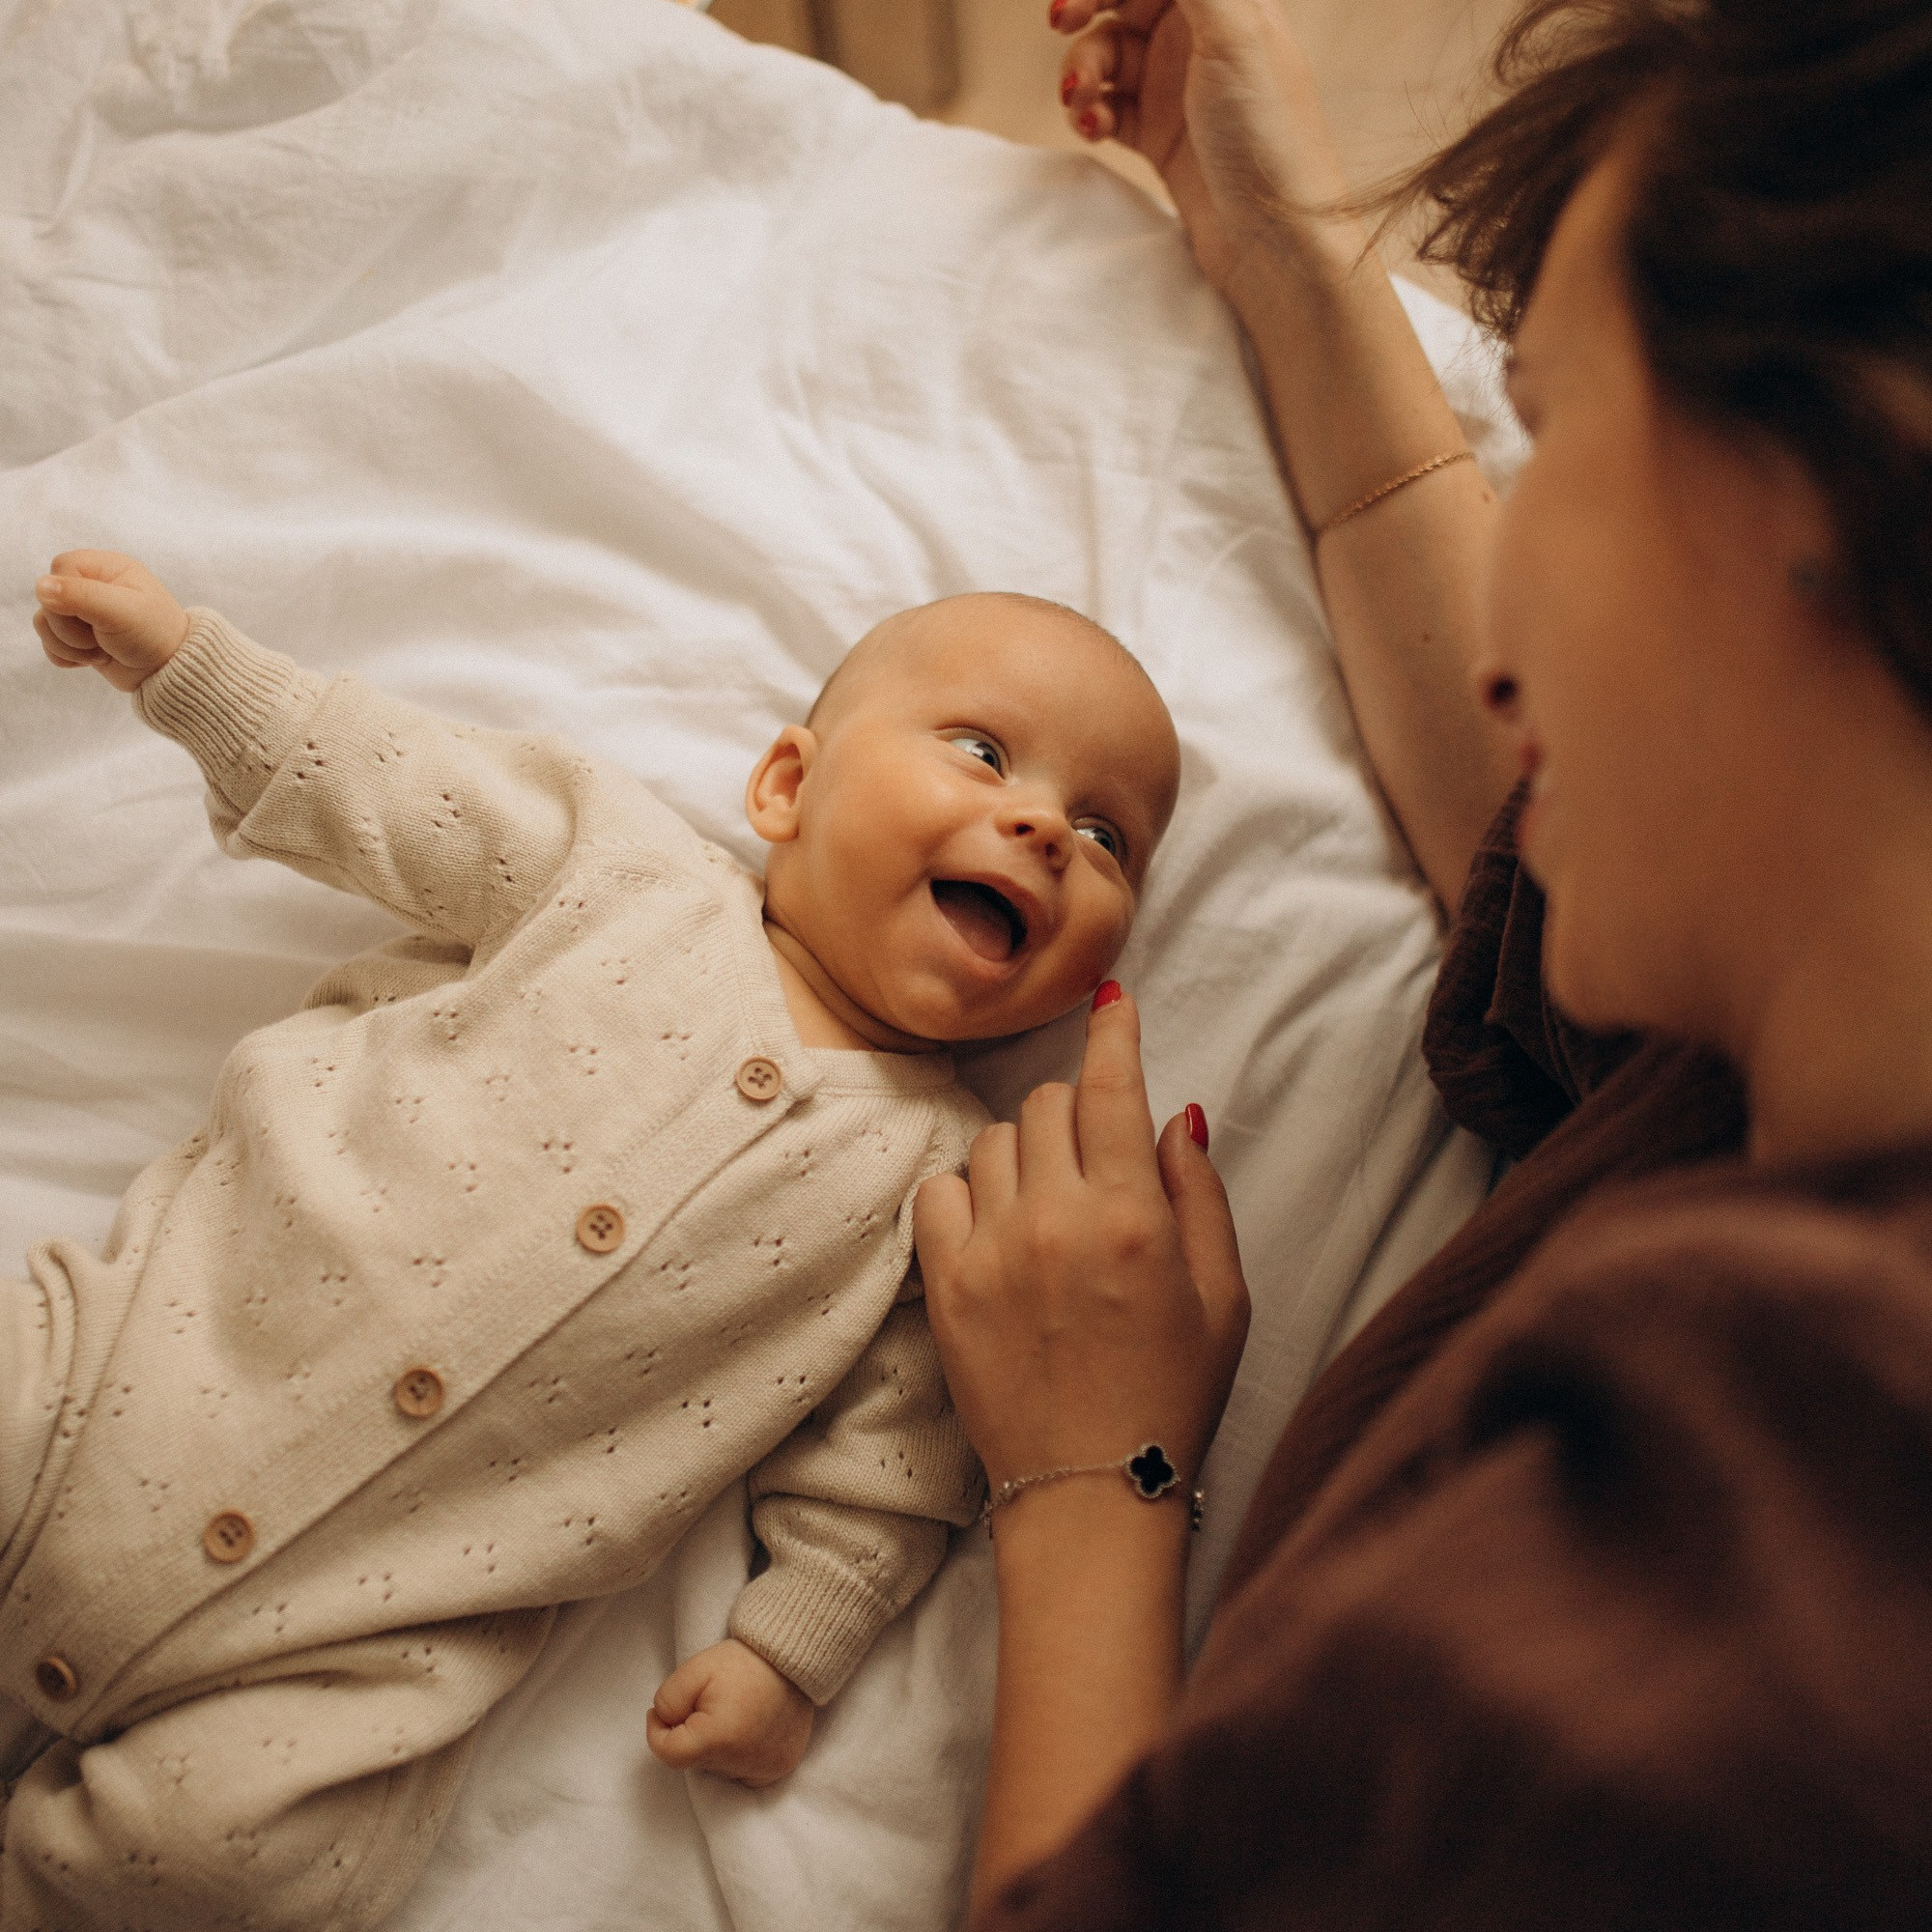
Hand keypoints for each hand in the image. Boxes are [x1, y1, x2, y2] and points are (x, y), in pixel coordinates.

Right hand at [35, 550, 190, 691]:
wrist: (170, 673)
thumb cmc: (155, 636)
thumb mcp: (122, 611)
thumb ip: (81, 595)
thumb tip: (41, 586)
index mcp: (106, 567)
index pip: (60, 568)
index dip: (67, 595)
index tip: (93, 615)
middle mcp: (92, 586)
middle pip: (47, 598)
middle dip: (70, 627)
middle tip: (103, 637)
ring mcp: (83, 613)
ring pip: (44, 623)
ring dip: (70, 645)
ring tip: (103, 650)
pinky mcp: (78, 637)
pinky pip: (50, 644)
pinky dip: (68, 657)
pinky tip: (95, 659)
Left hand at [646, 1638, 814, 1786]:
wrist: (792, 1658)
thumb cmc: (742, 1662)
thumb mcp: (693, 1669)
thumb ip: (667, 1700)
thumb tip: (663, 1724)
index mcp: (718, 1739)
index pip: (669, 1755)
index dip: (657, 1731)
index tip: (663, 1711)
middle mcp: (742, 1762)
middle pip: (695, 1761)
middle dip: (690, 1735)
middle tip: (705, 1703)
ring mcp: (764, 1769)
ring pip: (718, 1768)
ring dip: (714, 1746)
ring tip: (731, 1712)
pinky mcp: (779, 1767)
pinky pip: (744, 1773)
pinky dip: (738, 1755)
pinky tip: (746, 1728)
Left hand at [914, 988, 1249, 1503]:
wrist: (1090, 1489)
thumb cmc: (1171, 1394)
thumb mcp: (1225, 1296)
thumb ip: (1201, 1195)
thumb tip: (1176, 1114)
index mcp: (1133, 1219)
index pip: (1112, 1088)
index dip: (1112, 1032)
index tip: (1109, 1001)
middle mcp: (1057, 1222)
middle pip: (1049, 1104)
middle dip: (1077, 1113)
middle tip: (1094, 1160)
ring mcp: (992, 1251)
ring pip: (995, 1141)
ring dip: (1025, 1154)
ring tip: (1049, 1210)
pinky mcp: (945, 1285)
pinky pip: (941, 1191)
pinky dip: (969, 1194)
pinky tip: (998, 1230)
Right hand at [1052, 0, 1354, 296]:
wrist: (1275, 246)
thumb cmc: (1267, 134)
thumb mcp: (1233, 29)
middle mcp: (1203, 35)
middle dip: (1086, 4)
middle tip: (1061, 19)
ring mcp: (1179, 88)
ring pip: (1105, 53)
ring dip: (1083, 70)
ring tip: (1083, 102)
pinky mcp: (1160, 139)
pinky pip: (1106, 108)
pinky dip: (1091, 114)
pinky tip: (1094, 129)